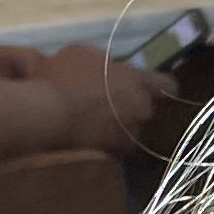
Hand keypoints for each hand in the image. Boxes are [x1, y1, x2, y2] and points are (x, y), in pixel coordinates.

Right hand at [27, 42, 176, 152]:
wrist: (46, 115)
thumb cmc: (62, 77)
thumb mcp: (82, 54)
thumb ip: (105, 64)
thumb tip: (108, 69)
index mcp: (137, 81)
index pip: (167, 85)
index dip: (160, 88)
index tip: (151, 89)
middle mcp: (141, 110)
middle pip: (144, 110)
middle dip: (129, 108)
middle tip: (105, 105)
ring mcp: (129, 137)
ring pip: (129, 131)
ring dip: (116, 128)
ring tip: (90, 125)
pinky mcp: (114, 158)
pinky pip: (114, 150)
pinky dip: (103, 146)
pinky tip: (85, 140)